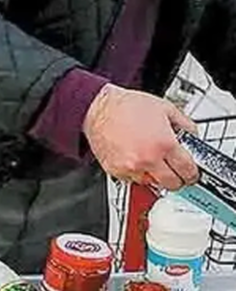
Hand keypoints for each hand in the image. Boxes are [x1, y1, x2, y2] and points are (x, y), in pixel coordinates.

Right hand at [84, 84, 198, 189]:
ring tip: (151, 160)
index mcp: (164, 144)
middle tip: (176, 172)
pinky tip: (135, 158)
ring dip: (155, 176)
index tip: (192, 173)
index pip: (188, 171)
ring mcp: (131, 167)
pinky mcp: (116, 170)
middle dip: (177, 179)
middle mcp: (148, 159)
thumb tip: (192, 137)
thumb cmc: (127, 106)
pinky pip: (133, 179)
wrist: (97, 108)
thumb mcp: (165, 108)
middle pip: (172, 184)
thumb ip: (185, 125)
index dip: (193, 173)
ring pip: (152, 184)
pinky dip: (137, 172)